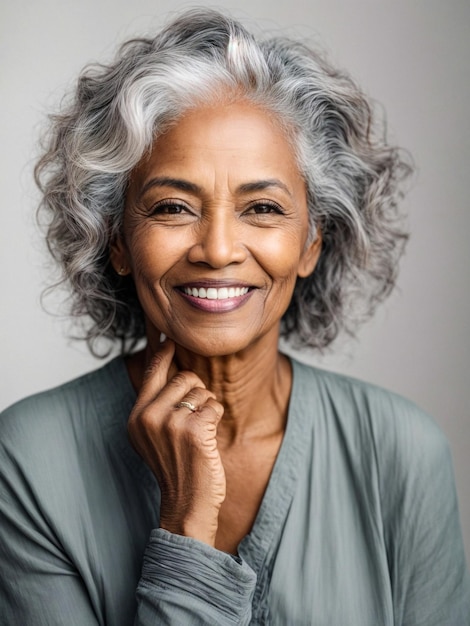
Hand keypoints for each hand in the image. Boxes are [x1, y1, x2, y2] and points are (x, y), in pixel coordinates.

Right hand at [127, 339, 225, 546]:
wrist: (186, 504)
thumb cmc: (175, 466)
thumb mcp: (152, 434)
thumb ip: (155, 403)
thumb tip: (165, 361)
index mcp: (136, 416)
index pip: (152, 372)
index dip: (164, 352)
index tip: (171, 339)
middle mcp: (148, 416)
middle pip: (183, 377)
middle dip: (196, 391)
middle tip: (194, 415)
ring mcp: (170, 423)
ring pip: (201, 391)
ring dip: (207, 407)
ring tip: (198, 432)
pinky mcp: (194, 430)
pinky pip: (214, 405)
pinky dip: (216, 418)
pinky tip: (207, 438)